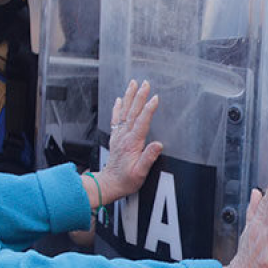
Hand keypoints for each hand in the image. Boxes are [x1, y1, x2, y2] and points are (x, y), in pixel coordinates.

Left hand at [99, 80, 161, 200]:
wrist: (110, 184)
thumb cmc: (126, 180)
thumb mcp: (140, 173)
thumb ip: (148, 157)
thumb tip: (158, 144)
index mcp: (132, 143)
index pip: (142, 122)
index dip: (149, 109)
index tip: (155, 98)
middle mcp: (124, 137)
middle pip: (133, 112)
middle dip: (139, 96)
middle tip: (145, 83)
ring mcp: (119, 136)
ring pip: (124, 112)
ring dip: (129, 97)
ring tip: (133, 84)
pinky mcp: (116, 138)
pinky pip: (116, 119)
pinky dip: (118, 108)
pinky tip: (120, 99)